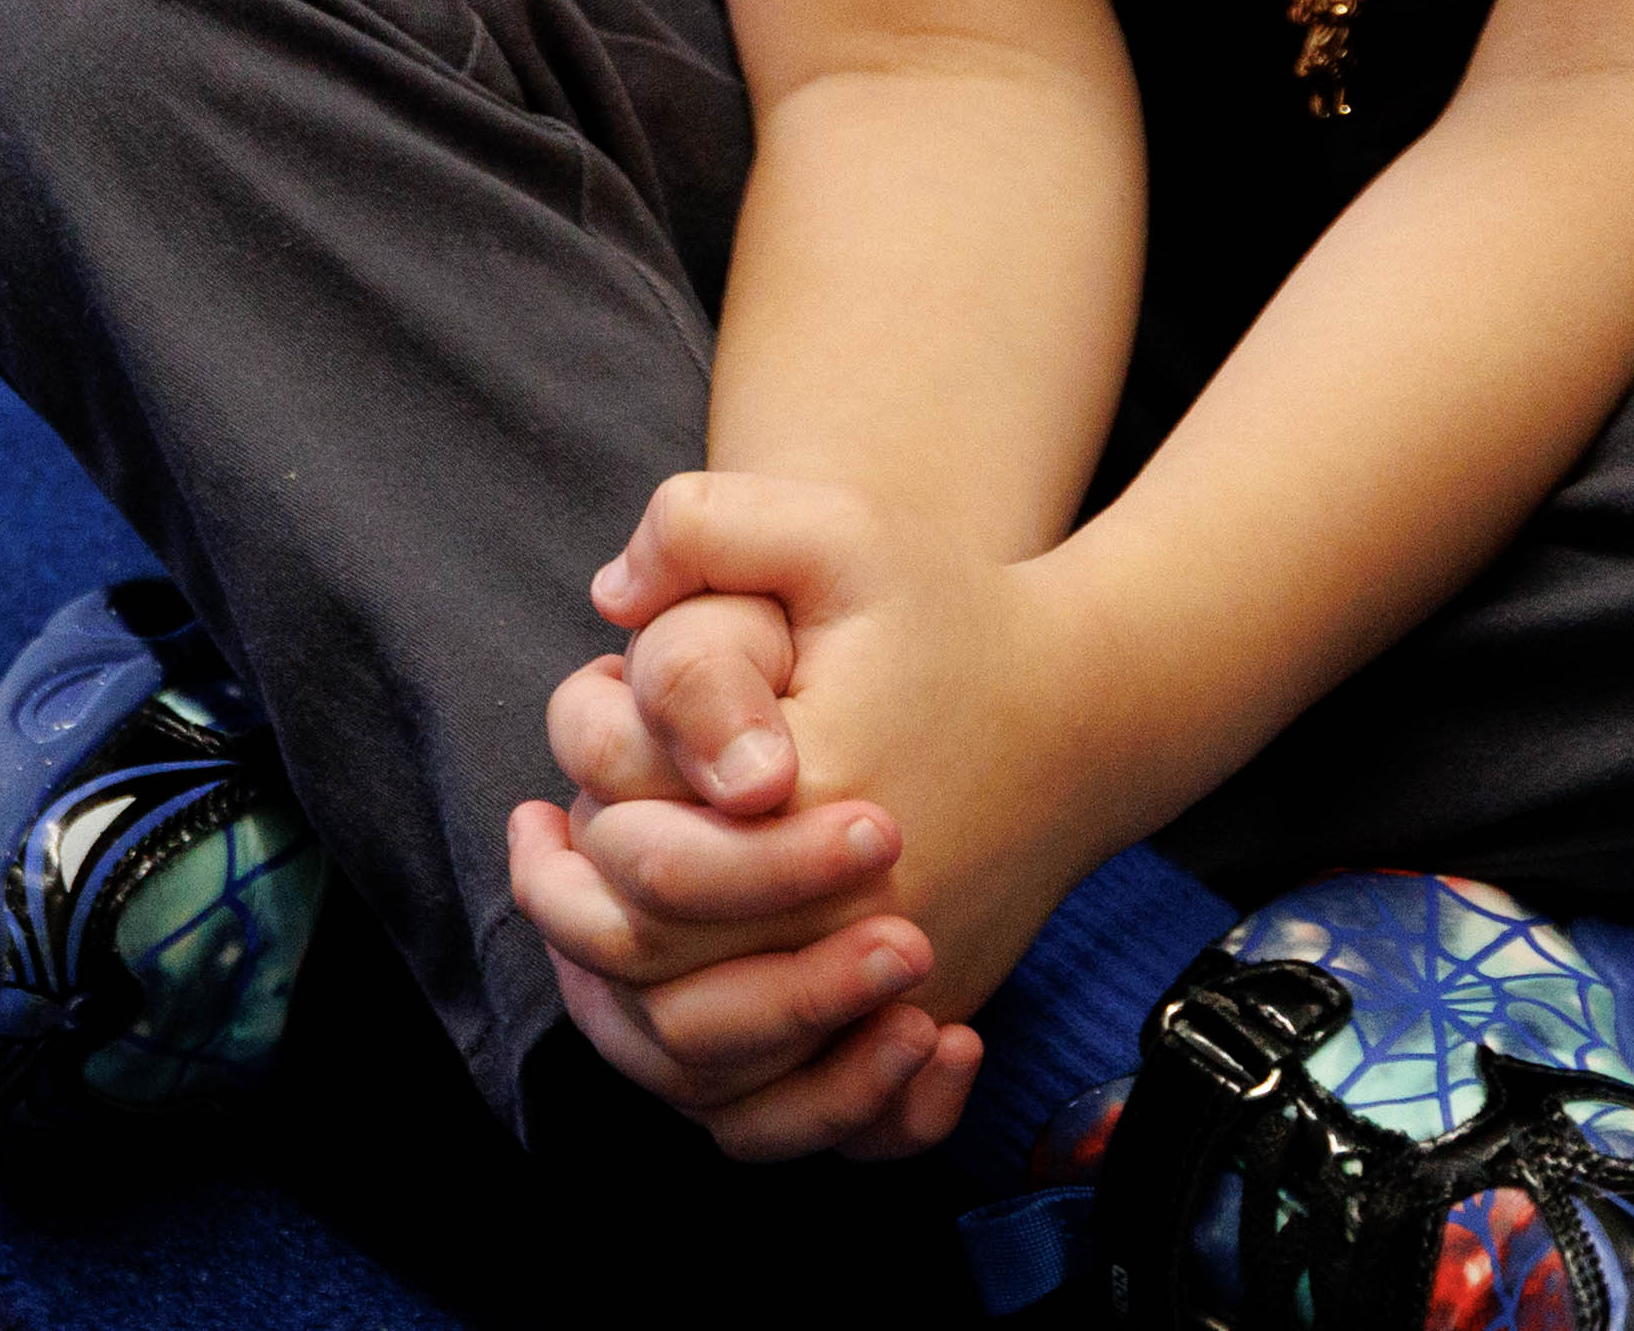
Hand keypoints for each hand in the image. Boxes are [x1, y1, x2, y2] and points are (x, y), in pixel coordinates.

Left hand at [506, 473, 1130, 1164]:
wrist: (1088, 704)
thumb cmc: (951, 613)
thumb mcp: (833, 531)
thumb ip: (704, 526)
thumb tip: (610, 600)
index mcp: (817, 806)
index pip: (643, 877)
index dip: (581, 844)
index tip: (555, 796)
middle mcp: (858, 924)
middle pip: (660, 984)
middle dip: (583, 924)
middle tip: (545, 848)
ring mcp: (895, 990)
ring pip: (718, 1071)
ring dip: (631, 1014)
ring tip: (588, 920)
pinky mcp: (915, 1024)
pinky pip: (792, 1108)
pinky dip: (723, 1082)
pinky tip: (673, 996)